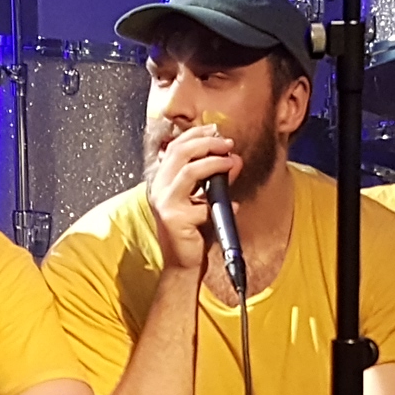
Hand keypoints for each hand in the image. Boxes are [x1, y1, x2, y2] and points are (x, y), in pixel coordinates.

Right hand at [141, 123, 242, 278]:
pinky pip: (202, 205)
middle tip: (227, 144)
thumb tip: (234, 158)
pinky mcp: (174, 219)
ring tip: (231, 162)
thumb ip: (218, 178)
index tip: (217, 130)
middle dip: (207, 142)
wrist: (183, 264)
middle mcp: (159, 188)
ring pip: (189, 171)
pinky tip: (234, 206)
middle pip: (180, 152)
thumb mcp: (206, 198)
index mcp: (163, 180)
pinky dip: (221, 203)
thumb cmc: (193, 231)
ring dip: (214, 162)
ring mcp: (164, 203)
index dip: (196, 134)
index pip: (176, 146)